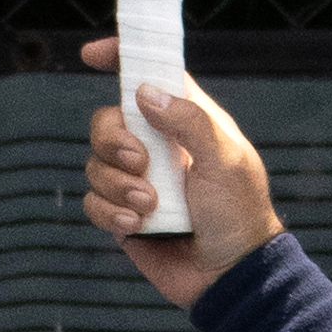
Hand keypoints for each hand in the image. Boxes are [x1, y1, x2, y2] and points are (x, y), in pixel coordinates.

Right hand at [81, 44, 281, 294]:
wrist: (232, 276)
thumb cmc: (239, 215)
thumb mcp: (226, 161)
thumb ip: (189, 121)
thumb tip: (144, 91)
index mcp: (186, 122)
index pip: (150, 77)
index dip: (121, 59)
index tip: (92, 55)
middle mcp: (157, 147)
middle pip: (107, 120)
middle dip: (113, 139)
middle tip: (140, 162)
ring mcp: (138, 181)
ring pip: (95, 163)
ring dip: (118, 184)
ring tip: (150, 206)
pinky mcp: (123, 215)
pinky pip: (93, 201)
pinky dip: (109, 211)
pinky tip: (135, 225)